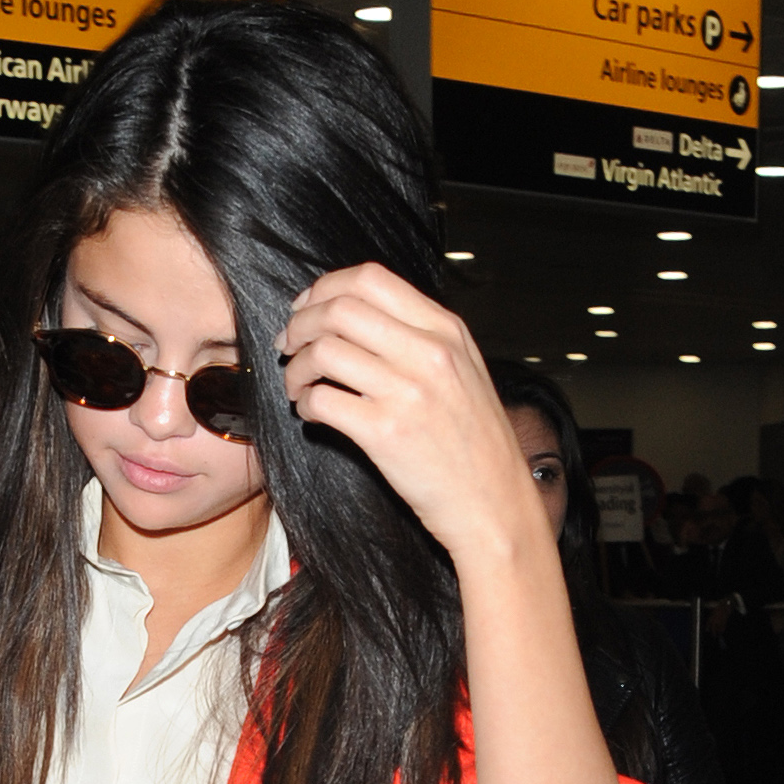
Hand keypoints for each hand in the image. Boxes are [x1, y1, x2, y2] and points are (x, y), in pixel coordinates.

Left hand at [280, 264, 538, 567]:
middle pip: (340, 310)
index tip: (308, 308)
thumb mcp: (465, 371)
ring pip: (324, 352)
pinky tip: (311, 413)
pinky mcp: (385, 433)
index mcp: (446, 330)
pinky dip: (305, 404)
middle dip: (301, 324)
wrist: (494, 504)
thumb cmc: (477, 445)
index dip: (326, 288)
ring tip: (298, 384)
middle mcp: (427, 353)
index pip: (371, 280)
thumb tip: (362, 319)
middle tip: (289, 344)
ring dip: (298, 367)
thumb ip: (423, 338)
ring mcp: (406, 392)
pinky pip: (323, 401)